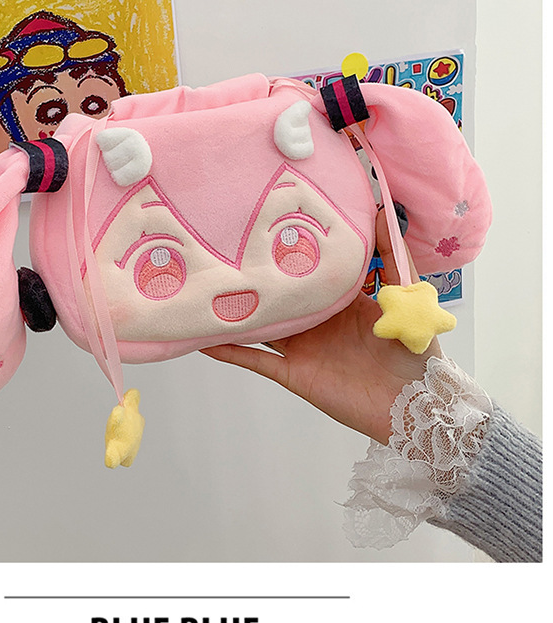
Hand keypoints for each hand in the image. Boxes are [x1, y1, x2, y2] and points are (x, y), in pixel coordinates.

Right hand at [200, 209, 439, 444]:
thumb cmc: (417, 354)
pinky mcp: (294, 374)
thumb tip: (383, 213)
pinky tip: (205, 340)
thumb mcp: (408, 298)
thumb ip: (394, 259)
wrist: (415, 409)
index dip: (293, 254)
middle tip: (227, 251)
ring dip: (238, 313)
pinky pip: (256, 361)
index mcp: (344, 303)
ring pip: (262, 326)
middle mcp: (319, 324)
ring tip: (207, 291)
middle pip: (282, 298)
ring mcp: (303, 349)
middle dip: (259, 279)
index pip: (313, 274)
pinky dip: (231, 351)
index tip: (271, 226)